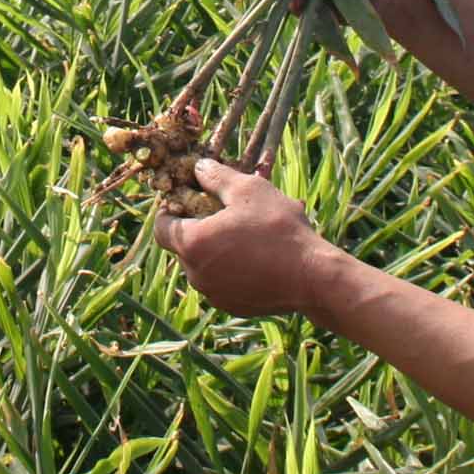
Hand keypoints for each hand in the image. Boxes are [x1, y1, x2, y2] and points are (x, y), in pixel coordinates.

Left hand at [153, 159, 341, 317]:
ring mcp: (214, 294)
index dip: (169, 211)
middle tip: (222, 214)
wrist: (312, 277)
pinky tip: (256, 256)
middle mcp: (196, 273)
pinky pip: (221, 282)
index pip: (161, 227)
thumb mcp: (248, 190)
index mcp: (192, 243)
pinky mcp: (232, 306)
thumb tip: (199, 167)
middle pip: (182, 246)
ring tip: (244, 234)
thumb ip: (217, 177)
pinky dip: (230, 269)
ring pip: (202, 265)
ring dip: (214, 250)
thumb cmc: (278, 229)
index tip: (187, 200)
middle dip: (196, 228)